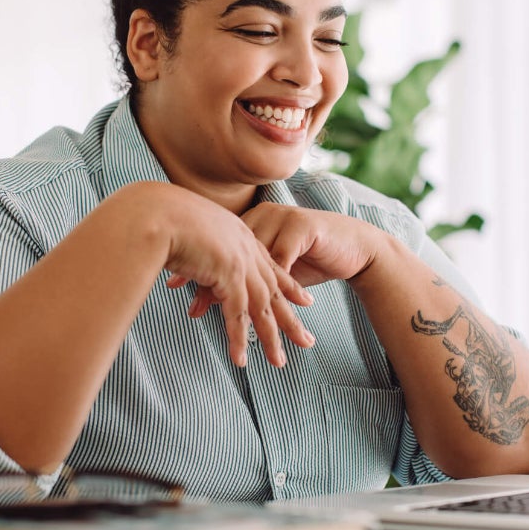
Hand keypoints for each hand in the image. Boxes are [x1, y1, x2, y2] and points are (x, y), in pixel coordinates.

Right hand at [153, 188, 315, 367]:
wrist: (156, 211)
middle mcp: (245, 248)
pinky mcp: (228, 276)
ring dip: (271, 337)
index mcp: (239, 235)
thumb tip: (189, 257)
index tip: (304, 300)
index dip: (288, 285)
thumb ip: (196, 245)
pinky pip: (237, 314)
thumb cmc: (160, 217)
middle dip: (290, 318)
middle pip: (274, 290)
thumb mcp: (188, 229)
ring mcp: (239, 262)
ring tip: (278, 363)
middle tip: (306, 341)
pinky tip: (241, 359)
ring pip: (262, 307)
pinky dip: (239, 339)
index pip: (269, 265)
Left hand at [173, 203, 385, 319]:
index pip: (218, 245)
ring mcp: (283, 219)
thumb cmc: (311, 257)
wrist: (353, 245)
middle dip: (211, 282)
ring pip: (254, 259)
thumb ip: (243, 276)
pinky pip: (281, 260)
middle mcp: (264, 216)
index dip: (197, 267)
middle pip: (231, 251)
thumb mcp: (272, 268)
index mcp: (251, 221)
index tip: (174, 285)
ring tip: (223, 313)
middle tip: (192, 307)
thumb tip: (207, 297)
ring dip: (239, 289)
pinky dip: (270, 285)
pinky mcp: (303, 228)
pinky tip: (260, 303)